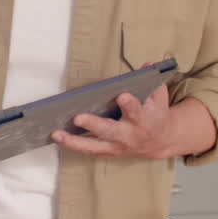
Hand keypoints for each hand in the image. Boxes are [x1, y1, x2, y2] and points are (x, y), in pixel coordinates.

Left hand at [53, 84, 181, 158]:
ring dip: (74, 141)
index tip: (122, 96)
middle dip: (94, 124)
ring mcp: (118, 145)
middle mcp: (129, 135)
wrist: (161, 141)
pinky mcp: (109, 152)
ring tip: (56, 134)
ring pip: (95, 146)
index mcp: (144, 120)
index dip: (130, 104)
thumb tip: (147, 66)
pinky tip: (58, 138)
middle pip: (110, 131)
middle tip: (78, 117)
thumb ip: (153, 82)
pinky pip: (89, 151)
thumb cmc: (156, 114)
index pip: (136, 111)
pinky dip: (73, 146)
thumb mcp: (159, 97)